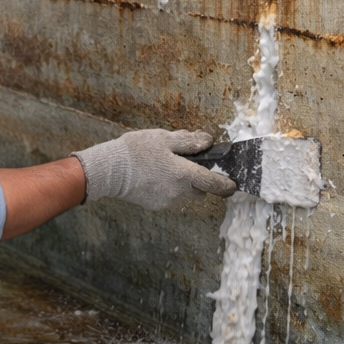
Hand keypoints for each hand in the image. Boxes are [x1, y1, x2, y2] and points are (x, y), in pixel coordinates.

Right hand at [70, 129, 236, 209]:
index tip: (233, 186)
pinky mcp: (155, 205)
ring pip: (184, 194)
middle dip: (199, 181)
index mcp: (184, 174)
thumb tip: (208, 141)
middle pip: (199, 190)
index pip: (214, 183)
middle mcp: (178, 192)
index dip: (226, 185)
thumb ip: (189, 141)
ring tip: (164, 168)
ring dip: (181, 184)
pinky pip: (169, 197)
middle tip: (188, 165)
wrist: (109, 171)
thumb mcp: (164, 139)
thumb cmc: (136, 151)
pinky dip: (166, 188)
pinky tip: (152, 177)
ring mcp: (166, 201)